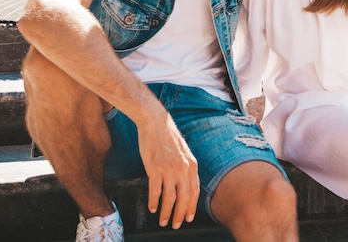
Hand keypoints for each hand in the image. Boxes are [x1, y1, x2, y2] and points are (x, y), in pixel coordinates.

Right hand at [138, 113, 198, 228]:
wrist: (155, 122)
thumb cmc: (167, 137)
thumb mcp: (183, 152)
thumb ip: (185, 167)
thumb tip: (185, 184)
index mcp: (192, 165)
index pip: (194, 191)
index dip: (191, 207)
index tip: (188, 217)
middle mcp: (183, 168)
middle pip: (184, 198)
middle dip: (180, 214)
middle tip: (176, 225)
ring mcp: (169, 169)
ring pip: (170, 198)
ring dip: (167, 212)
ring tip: (163, 221)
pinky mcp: (155, 168)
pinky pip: (155, 191)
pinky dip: (154, 202)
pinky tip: (152, 208)